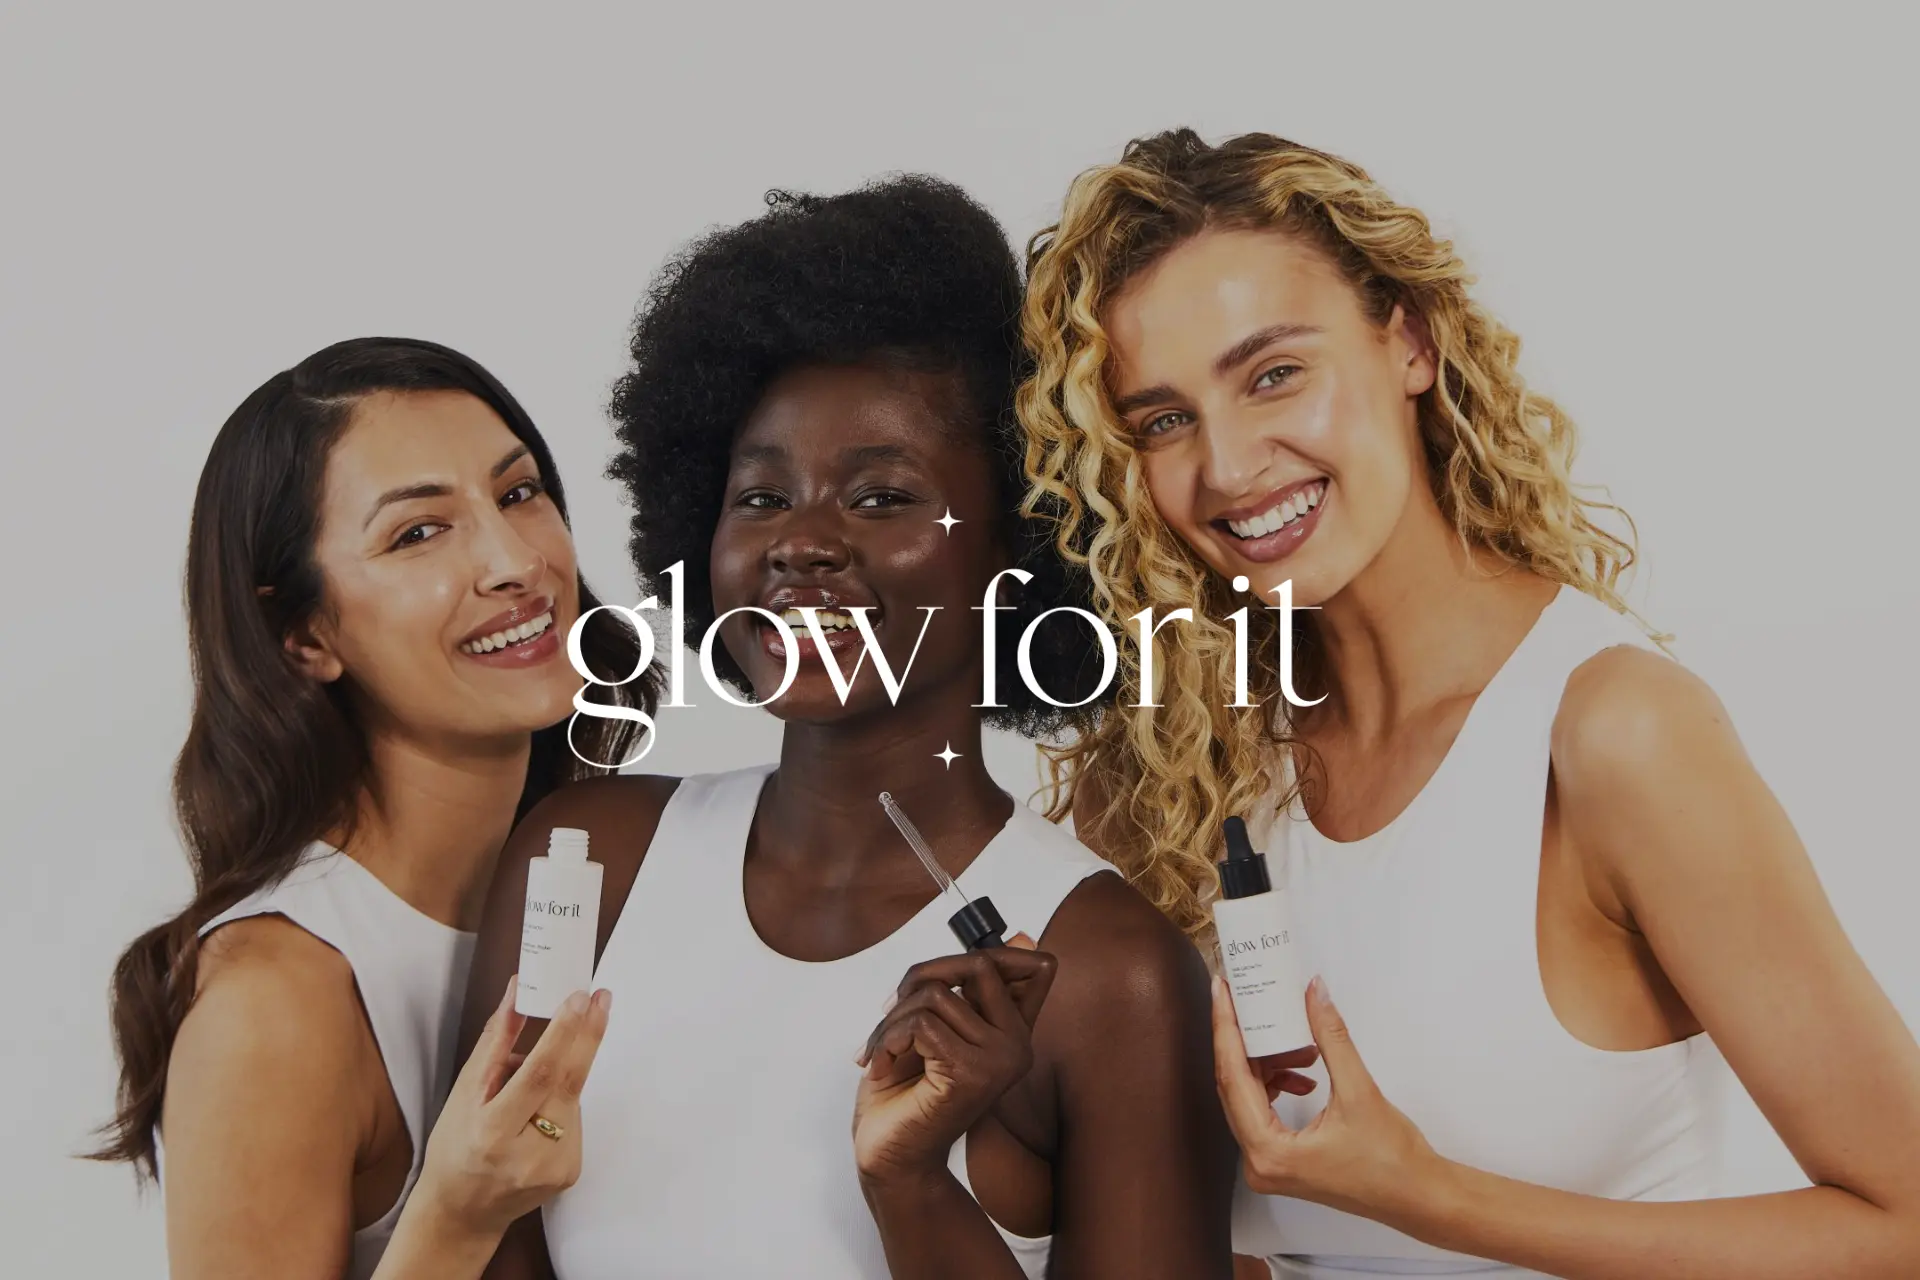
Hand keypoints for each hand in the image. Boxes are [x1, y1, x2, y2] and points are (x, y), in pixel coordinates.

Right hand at [411, 977, 611, 1243]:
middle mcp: (529, 1156)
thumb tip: (518, 991)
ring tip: (527, 1084)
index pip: (539, 1075)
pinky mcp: (571, 1172)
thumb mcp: (463, 1093)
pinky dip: (560, 1103)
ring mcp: (555, 1168)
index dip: (563, 1034)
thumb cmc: (455, 1147)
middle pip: (569, 1082)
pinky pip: (574, 1119)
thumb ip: (495, 1042)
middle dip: (588, 1035)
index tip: (580, 998)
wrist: (462, 1214)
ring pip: (572, 1098)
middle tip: (601, 997)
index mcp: (493, 1134)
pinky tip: (536, 1114)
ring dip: (561, 1075)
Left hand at [851, 934, 1054, 1184]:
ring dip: (892, 1019)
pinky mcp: (970, 1073)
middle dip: (920, 978)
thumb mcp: (935, 1026)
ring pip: (936, 994)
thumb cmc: (904, 1092)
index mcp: (1014, 1033)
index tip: (957, 975)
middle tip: (891, 1010)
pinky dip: (886, 1038)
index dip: (996, 952)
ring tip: (880, 1050)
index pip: (1034, 966)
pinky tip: (880, 1066)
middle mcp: (1017, 1046)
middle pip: (976, 964)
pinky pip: (921, 1022)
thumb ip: (966, 988)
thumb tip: (1022, 936)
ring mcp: (999, 1061)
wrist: (889, 1156)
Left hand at [1212, 975, 1444, 1225]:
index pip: (1232, 1077)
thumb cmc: (1392, 1160)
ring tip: (1302, 1046)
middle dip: (1246, 1041)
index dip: (1226, 1028)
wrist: (1417, 1196)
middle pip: (1235, 1086)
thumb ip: (1330, 1037)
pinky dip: (1278, 1084)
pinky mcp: (1281, 1161)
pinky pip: (1263, 1111)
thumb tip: (1314, 993)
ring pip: (1249, 1096)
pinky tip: (1305, 1074)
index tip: (1222, 991)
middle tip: (1249, 1000)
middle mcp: (1259, 1163)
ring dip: (1270, 1064)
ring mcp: (1268, 1165)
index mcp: (1268, 1152)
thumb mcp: (1358, 1090)